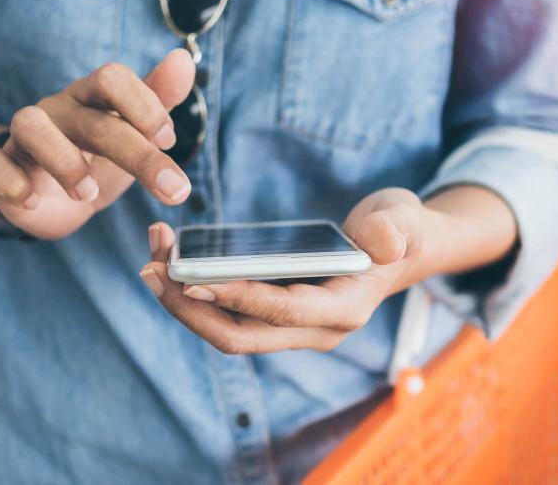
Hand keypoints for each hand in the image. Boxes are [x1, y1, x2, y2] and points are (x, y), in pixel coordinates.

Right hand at [0, 50, 194, 238]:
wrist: (52, 198)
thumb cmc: (99, 157)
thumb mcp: (135, 132)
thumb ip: (160, 97)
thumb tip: (184, 59)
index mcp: (92, 98)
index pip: (112, 78)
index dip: (143, 106)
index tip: (169, 141)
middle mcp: (58, 110)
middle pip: (94, 120)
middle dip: (138, 155)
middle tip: (173, 189)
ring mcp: (23, 136)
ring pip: (29, 126)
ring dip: (63, 161)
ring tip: (89, 194)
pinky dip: (10, 182)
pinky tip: (33, 201)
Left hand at [139, 188, 426, 353]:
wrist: (401, 249)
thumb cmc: (401, 231)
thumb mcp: (406, 220)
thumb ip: (395, 229)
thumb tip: (382, 243)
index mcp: (344, 311)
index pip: (281, 312)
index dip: (236, 298)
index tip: (191, 278)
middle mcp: (314, 331)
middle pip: (239, 336)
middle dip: (190, 308)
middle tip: (152, 270)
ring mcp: (293, 328)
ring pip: (227, 330)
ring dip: (184, 301)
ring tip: (152, 260)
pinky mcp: (275, 316)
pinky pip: (228, 315)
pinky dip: (196, 292)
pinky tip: (172, 262)